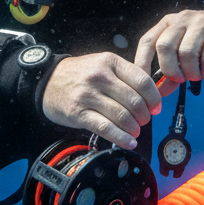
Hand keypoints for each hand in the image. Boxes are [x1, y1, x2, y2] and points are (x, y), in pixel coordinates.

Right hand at [41, 53, 161, 149]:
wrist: (47, 80)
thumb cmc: (80, 74)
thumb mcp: (102, 64)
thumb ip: (125, 75)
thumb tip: (151, 95)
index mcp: (110, 62)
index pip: (142, 81)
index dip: (154, 98)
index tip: (156, 107)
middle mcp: (100, 77)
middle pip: (134, 101)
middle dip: (144, 116)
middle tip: (144, 121)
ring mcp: (88, 95)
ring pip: (122, 116)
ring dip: (134, 128)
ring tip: (135, 131)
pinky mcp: (78, 113)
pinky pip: (106, 128)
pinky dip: (121, 138)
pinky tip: (128, 142)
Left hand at [134, 8, 203, 94]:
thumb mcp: (185, 51)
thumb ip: (171, 70)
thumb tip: (158, 92)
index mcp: (168, 23)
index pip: (147, 41)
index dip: (141, 63)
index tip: (143, 83)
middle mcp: (182, 19)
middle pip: (165, 47)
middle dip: (170, 70)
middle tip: (180, 79)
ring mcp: (201, 22)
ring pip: (187, 53)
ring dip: (192, 72)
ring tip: (198, 75)